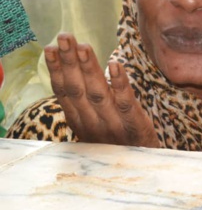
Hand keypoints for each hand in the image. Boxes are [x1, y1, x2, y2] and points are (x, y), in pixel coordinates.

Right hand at [45, 33, 159, 147]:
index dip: (56, 70)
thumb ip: (86, 107)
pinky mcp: (136, 127)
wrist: (145, 173)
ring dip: (89, 68)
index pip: (64, 92)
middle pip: (77, 89)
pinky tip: (115, 64)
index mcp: (81, 123)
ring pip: (98, 94)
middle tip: (63, 37)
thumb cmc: (120, 147)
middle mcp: (93, 125)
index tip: (49, 48)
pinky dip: (119, 84)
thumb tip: (74, 75)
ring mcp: (114, 127)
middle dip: (69, 61)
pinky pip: (126, 103)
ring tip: (83, 46)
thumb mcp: (96, 129)